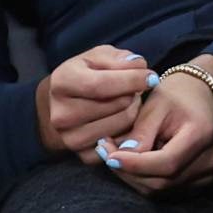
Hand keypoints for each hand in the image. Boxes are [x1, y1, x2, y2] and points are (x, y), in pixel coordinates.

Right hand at [37, 45, 157, 161]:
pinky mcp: (83, 156)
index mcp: (61, 83)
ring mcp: (70, 138)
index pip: (100, 85)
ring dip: (134, 112)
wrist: (64, 104)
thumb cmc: (86, 74)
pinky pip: (121, 145)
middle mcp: (61, 114)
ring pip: (122, 125)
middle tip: (134, 89)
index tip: (151, 76)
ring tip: (128, 102)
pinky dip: (129, 131)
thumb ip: (118, 58)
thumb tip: (138, 66)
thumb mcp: (97, 57)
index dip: (131, 80)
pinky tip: (122, 119)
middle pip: (116, 105)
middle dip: (134, 94)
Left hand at [99, 67, 212, 193]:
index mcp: (201, 135)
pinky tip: (129, 161)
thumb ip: (141, 132)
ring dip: (131, 175)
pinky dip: (141, 178)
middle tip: (104, 151)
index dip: (136, 164)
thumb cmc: (174, 96)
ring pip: (159, 189)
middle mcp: (209, 160)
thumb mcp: (154, 105)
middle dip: (128, 171)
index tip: (109, 156)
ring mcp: (206, 175)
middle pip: (162, 181)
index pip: (167, 162)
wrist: (198, 97)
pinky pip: (163, 189)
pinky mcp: (196, 182)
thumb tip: (120, 158)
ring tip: (113, 153)